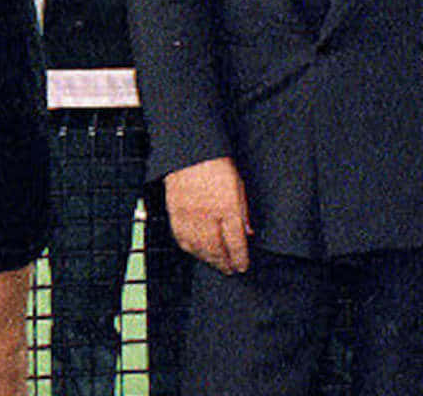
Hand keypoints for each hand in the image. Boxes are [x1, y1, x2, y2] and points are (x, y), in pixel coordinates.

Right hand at [165, 156, 253, 273]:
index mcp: (227, 207)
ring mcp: (189, 214)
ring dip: (207, 259)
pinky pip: (180, 237)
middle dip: (224, 263)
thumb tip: (248, 233)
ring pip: (197, 247)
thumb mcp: (239, 186)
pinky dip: (189, 248)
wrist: (189, 152)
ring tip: (215, 264)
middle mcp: (207, 214)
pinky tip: (195, 252)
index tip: (243, 266)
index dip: (240, 258)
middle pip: (216, 249)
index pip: (235, 242)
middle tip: (230, 270)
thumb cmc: (217, 165)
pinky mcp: (174, 212)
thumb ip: (243, 211)